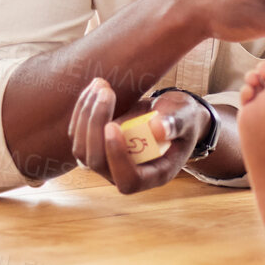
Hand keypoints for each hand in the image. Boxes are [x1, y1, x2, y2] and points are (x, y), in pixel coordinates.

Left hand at [66, 77, 210, 193]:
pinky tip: (95, 88)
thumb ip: (176, 123)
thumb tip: (158, 128)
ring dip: (86, 115)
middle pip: (97, 162)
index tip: (113, 125)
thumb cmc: (183, 118)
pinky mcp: (96, 147)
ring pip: (82, 149)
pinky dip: (83, 110)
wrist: (171, 115)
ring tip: (101, 84)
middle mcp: (126, 174)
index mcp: (154, 175)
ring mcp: (107, 163)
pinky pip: (79, 135)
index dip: (117, 157)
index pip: (128, 180)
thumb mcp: (186, 118)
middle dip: (96, 125)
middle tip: (107, 92)